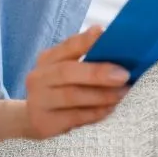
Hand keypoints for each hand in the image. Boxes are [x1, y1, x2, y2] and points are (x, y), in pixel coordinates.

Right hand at [23, 24, 131, 139]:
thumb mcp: (65, 68)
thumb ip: (86, 57)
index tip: (104, 34)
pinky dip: (95, 112)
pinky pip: (75, 116)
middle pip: (67, 72)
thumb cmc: (59, 88)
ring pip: (72, 96)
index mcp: (48, 58)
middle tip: (123, 75)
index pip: (67, 46)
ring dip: (101, 95)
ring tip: (122, 93)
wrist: (33, 118)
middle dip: (97, 73)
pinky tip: (110, 108)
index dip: (85, 40)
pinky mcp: (45, 122)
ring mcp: (39, 100)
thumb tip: (116, 46)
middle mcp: (39, 77)